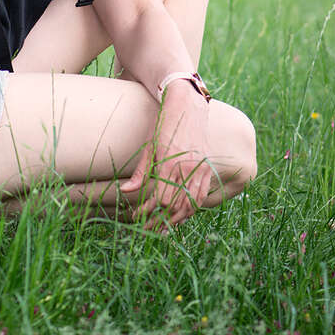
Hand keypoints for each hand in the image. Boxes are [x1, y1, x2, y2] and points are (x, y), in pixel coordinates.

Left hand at [121, 80, 212, 228]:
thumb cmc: (163, 123)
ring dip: (177, 219)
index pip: (160, 198)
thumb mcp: (148, 145)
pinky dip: (192, 209)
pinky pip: (202, 196)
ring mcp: (199, 169)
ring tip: (164, 227)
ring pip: (191, 204)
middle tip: (148, 228)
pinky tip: (181, 214)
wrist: (187, 106)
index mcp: (168, 162)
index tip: (137, 217)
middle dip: (160, 220)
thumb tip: (126, 191)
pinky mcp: (207, 168)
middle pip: (175, 205)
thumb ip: (141, 171)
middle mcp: (186, 168)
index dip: (148, 211)